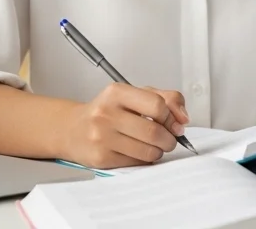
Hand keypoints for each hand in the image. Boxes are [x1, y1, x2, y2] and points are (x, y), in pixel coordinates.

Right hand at [59, 83, 189, 168]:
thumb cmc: (107, 111)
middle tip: (168, 139)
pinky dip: (144, 160)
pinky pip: (137, 163)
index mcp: (116, 92)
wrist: (72, 129)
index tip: (172, 122)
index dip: (170, 117)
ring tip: (152, 146)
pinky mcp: (101, 158)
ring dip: (158, 152)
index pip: (157, 105)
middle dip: (169, 139)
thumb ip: (165, 98)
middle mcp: (106, 113)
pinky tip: (137, 152)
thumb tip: (183, 118)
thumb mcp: (134, 95)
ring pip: (148, 151)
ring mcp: (102, 137)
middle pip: (155, 132)